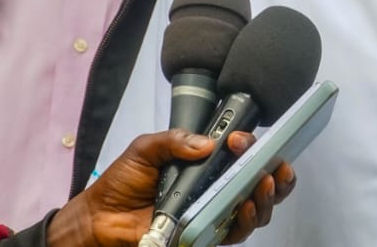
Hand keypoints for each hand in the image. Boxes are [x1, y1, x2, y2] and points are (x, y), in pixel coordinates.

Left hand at [45, 129, 293, 246]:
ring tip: (262, 185)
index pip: (242, 154)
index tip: (239, 141)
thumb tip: (208, 144)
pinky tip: (245, 208)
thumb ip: (175, 140)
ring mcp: (213, 214)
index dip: (251, 146)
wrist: (98, 219)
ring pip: (256, 208)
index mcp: (207, 165)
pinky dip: (245, 221)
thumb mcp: (146, 149)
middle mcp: (216, 188)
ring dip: (266, 197)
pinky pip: (234, 233)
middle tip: (276, 166)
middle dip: (278, 173)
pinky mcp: (205, 237)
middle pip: (261, 182)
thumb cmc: (122, 183)